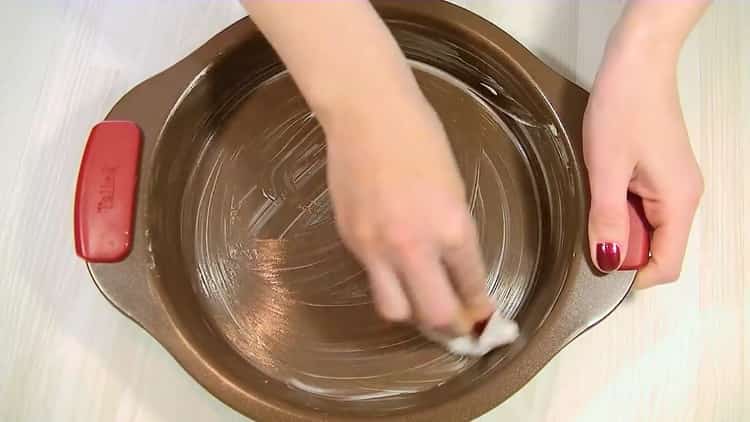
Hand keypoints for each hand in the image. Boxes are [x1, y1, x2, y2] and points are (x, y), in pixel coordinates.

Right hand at [322, 92, 492, 333]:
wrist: (367, 114)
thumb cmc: (420, 138)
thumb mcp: (453, 187)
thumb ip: (452, 233)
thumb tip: (452, 268)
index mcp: (451, 228)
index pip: (471, 286)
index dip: (480, 308)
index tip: (483, 316)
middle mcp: (414, 247)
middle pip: (435, 314)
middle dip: (452, 327)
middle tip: (458, 324)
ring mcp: (377, 248)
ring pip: (396, 311)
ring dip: (413, 313)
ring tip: (422, 302)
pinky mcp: (351, 242)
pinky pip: (372, 279)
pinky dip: (388, 282)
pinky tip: (396, 269)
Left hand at [584, 37, 702, 287]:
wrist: (636, 63)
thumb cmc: (623, 108)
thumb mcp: (606, 168)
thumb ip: (606, 218)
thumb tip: (607, 260)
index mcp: (679, 201)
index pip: (668, 264)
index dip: (634, 275)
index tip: (599, 267)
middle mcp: (683, 197)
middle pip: (657, 247)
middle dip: (622, 247)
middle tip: (587, 226)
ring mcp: (673, 184)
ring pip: (646, 226)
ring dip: (617, 224)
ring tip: (592, 200)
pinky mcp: (659, 172)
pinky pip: (641, 205)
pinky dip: (619, 206)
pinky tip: (599, 189)